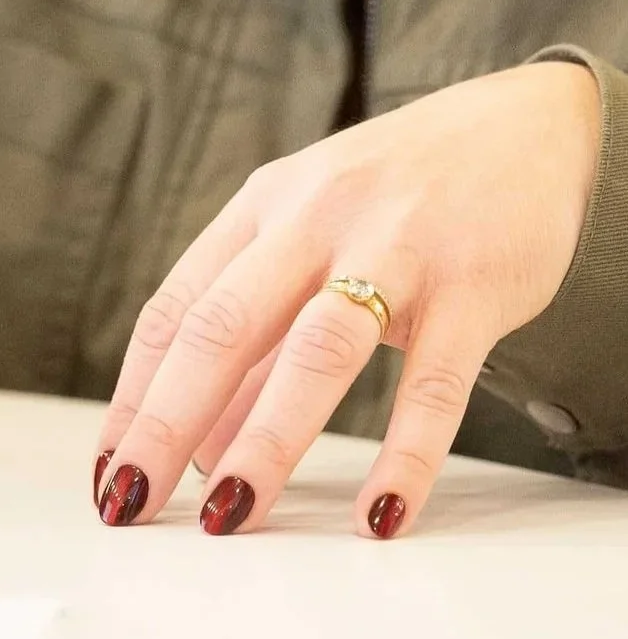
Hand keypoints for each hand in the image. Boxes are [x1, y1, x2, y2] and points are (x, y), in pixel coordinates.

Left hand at [96, 61, 602, 537]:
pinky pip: (434, 383)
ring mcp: (396, 248)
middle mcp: (314, 220)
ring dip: (265, 439)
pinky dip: (404, 455)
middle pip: (221, 330)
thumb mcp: (306, 240)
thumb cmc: (394, 200)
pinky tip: (379, 514)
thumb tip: (194, 444)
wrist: (531, 123)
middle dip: (166, 424)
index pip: (172, 313)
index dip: (133, 397)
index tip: (107, 469)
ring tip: (231, 512)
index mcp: (258, 210)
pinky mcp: (475, 285)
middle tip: (134, 503)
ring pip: (316, 351)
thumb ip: (254, 338)